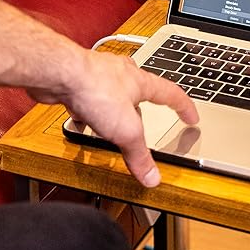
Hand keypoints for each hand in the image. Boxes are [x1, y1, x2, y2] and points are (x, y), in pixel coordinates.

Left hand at [31, 51, 198, 186]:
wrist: (58, 73)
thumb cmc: (94, 89)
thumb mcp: (125, 131)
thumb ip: (139, 155)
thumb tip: (152, 177)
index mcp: (140, 82)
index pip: (171, 94)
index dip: (184, 107)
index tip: (191, 116)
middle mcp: (121, 75)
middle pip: (140, 90)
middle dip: (143, 105)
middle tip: (145, 118)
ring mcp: (98, 75)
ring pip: (112, 92)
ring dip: (114, 107)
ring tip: (112, 122)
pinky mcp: (76, 81)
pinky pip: (87, 97)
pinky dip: (88, 109)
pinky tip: (82, 119)